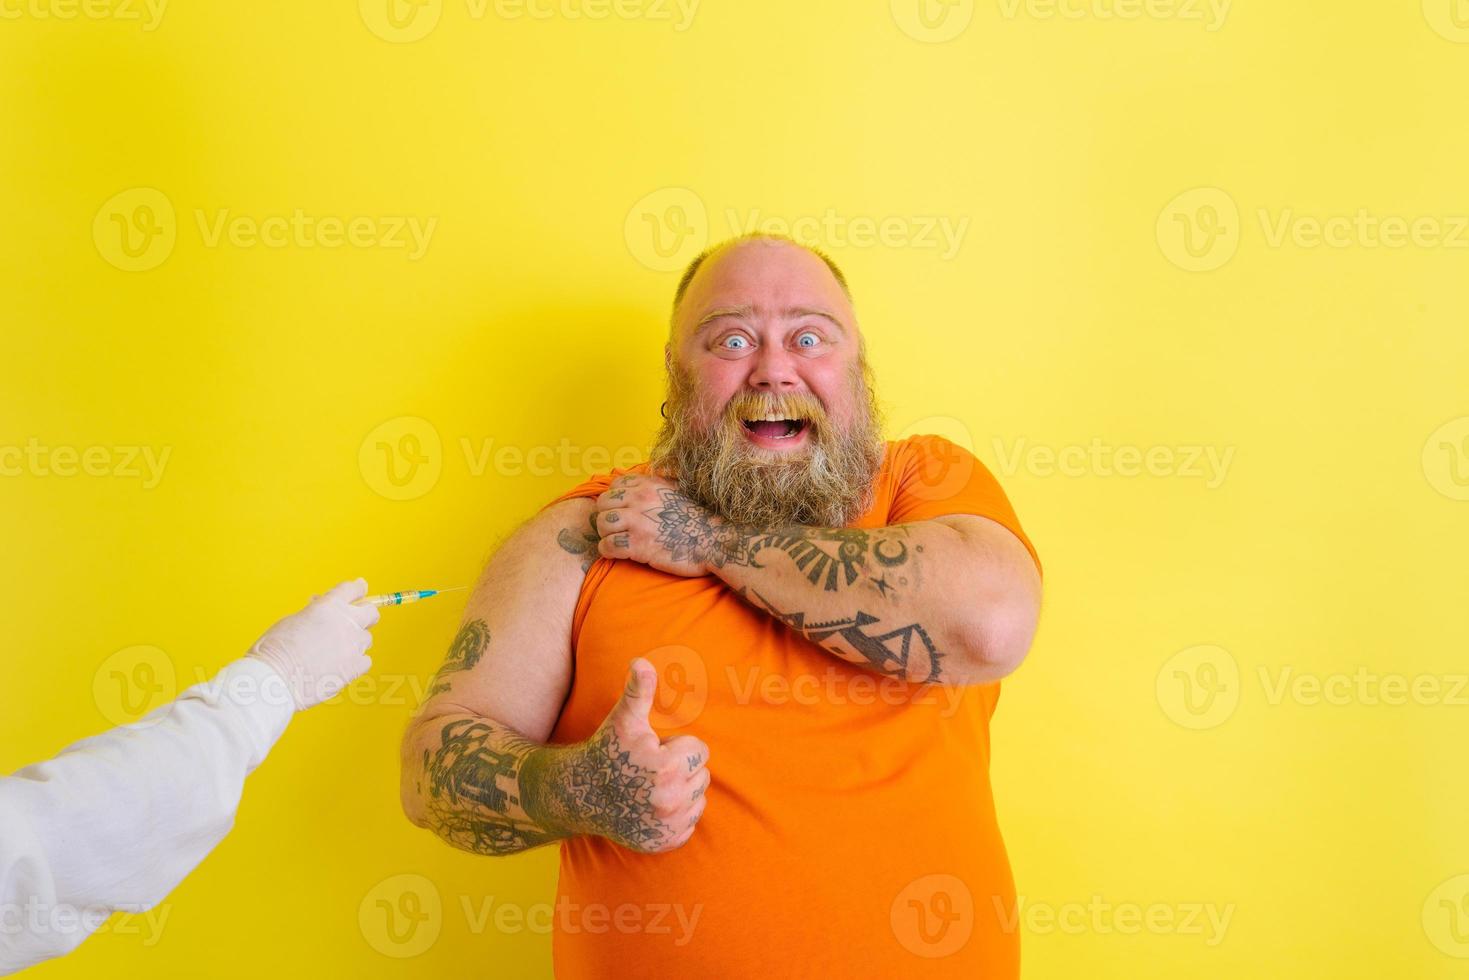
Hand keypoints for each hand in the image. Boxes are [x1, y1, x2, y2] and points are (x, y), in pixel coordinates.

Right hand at [246, 579, 378, 710]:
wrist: (275, 678)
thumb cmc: (275, 649)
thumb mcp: (293, 619)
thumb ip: (315, 613)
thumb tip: (323, 614)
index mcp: (330, 606)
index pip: (352, 589)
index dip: (358, 588)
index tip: (361, 587)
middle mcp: (346, 622)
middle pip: (371, 612)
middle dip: (364, 614)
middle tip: (353, 621)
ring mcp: (353, 645)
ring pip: (366, 638)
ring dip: (355, 641)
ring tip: (335, 650)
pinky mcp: (355, 667)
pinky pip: (365, 661)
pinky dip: (355, 662)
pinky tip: (341, 665)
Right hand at [569, 658, 709, 853]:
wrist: (579, 795)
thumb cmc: (606, 751)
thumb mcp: (623, 719)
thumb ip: (638, 690)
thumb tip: (641, 662)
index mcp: (666, 768)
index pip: (699, 750)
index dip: (675, 746)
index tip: (651, 750)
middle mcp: (669, 801)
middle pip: (702, 775)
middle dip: (680, 767)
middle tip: (648, 769)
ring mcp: (667, 826)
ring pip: (698, 799)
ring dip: (681, 791)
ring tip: (649, 786)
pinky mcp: (663, 843)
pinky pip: (689, 824)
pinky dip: (675, 816)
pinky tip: (650, 807)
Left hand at [593, 474, 729, 576]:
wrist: (715, 540)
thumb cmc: (700, 518)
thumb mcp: (680, 489)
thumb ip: (661, 484)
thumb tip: (650, 479)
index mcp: (649, 484)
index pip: (616, 485)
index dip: (616, 499)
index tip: (623, 511)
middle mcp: (640, 499)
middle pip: (603, 503)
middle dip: (606, 516)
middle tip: (616, 528)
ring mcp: (637, 522)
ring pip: (602, 523)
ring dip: (606, 534)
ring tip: (616, 541)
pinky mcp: (637, 545)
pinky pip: (607, 546)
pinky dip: (608, 551)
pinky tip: (618, 554)